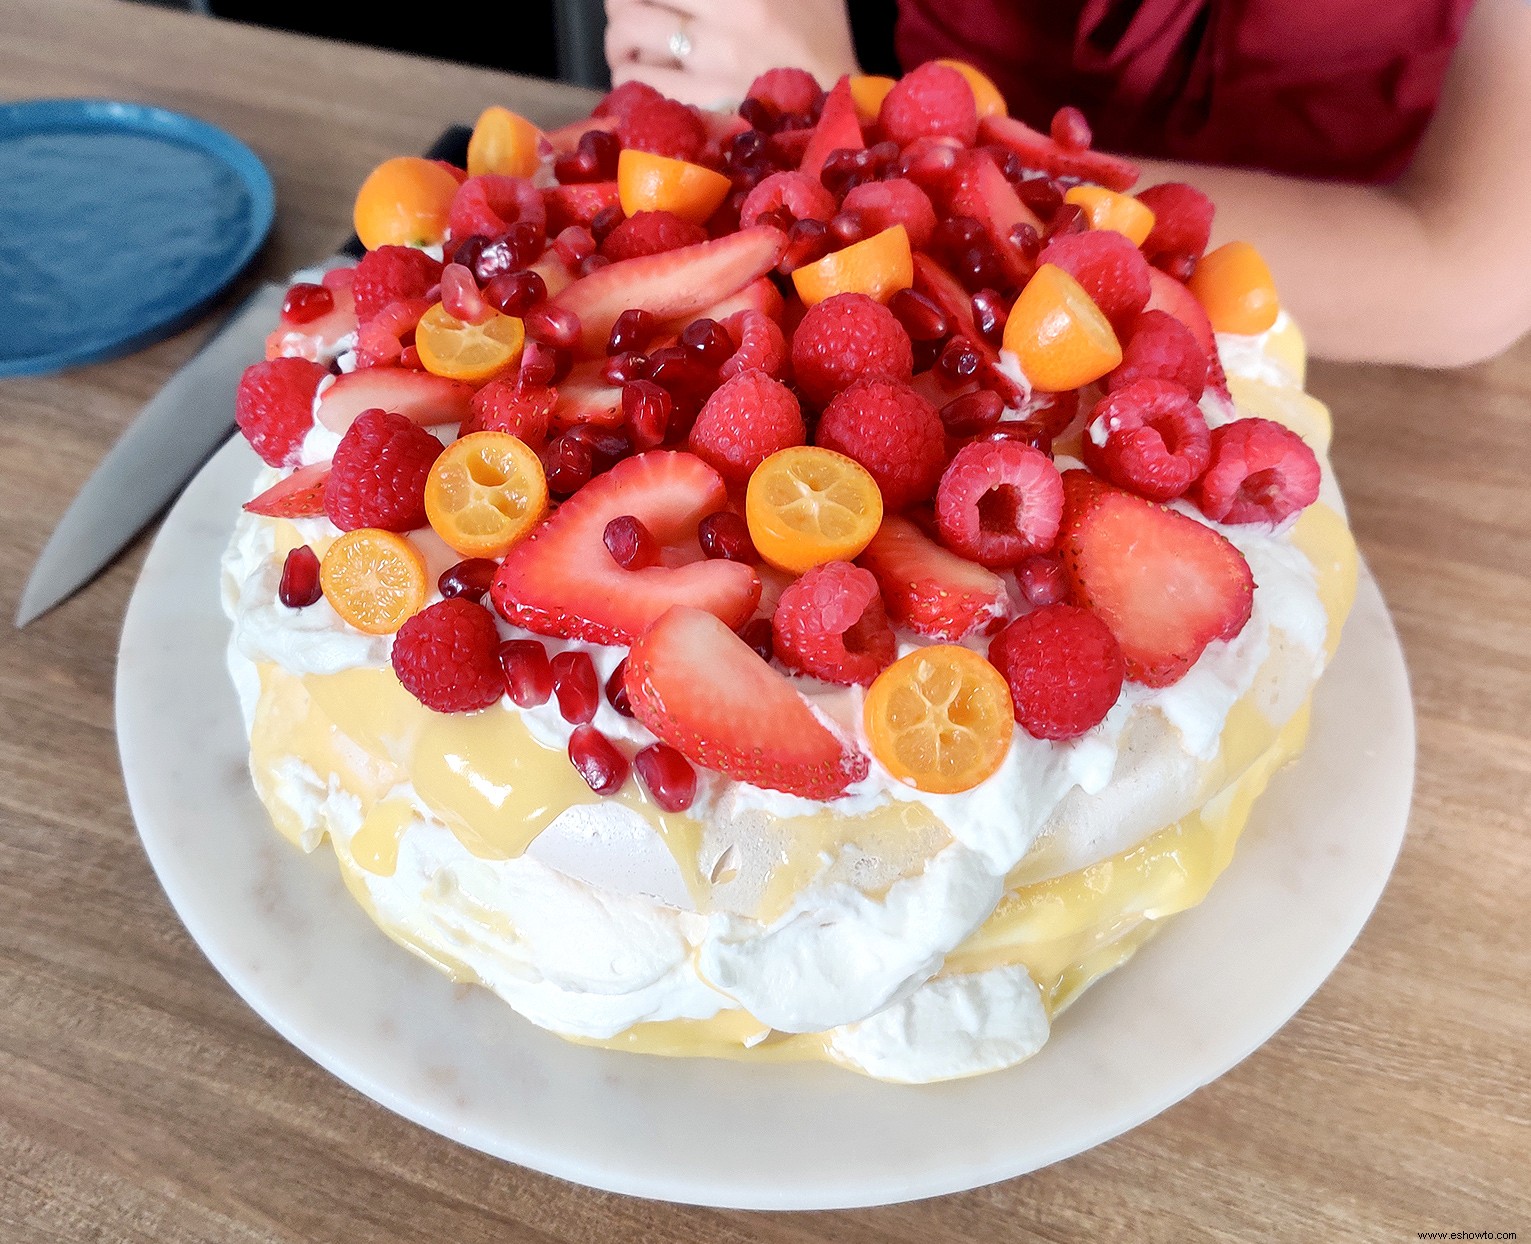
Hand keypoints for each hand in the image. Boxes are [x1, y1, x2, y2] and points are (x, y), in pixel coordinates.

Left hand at [604, 0, 859, 109]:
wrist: (840, 108)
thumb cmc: (818, 39)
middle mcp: (728, 21)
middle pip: (633, 0)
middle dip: (619, 6)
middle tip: (628, 14)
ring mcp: (714, 66)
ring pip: (628, 40)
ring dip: (619, 42)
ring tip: (629, 46)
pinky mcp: (706, 107)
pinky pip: (640, 84)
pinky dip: (630, 77)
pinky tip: (644, 76)